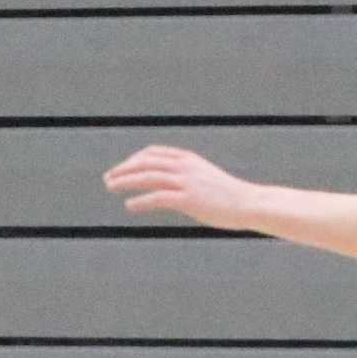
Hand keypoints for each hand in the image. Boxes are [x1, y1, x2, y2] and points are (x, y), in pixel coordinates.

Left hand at [103, 145, 261, 231]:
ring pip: (148, 176)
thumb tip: (168, 183)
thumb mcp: (204, 177)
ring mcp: (187, 182)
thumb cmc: (227, 194)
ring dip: (125, 181)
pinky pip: (158, 198)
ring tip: (110, 187)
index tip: (122, 167)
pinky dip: (141, 200)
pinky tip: (129, 205)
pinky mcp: (189, 199)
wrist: (249, 203)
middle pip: (146, 162)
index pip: (153, 152)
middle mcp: (185, 166)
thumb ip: (186, 175)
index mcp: (188, 159)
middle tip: (108, 178)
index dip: (134, 159)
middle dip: (124, 168)